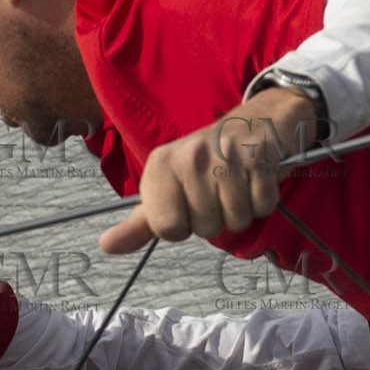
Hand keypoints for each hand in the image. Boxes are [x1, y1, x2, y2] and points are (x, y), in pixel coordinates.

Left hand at [100, 86, 316, 253]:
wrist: (252, 123)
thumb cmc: (205, 162)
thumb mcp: (167, 187)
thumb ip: (140, 222)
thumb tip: (106, 246)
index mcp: (160, 165)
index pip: (167, 228)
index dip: (182, 226)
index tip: (188, 203)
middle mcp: (189, 158)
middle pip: (205, 229)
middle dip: (215, 218)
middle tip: (217, 190)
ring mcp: (225, 156)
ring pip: (236, 221)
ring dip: (241, 211)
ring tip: (236, 184)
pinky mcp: (258, 157)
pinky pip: (262, 206)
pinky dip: (262, 199)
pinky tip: (254, 178)